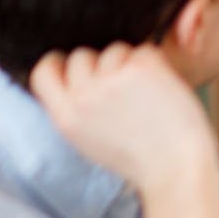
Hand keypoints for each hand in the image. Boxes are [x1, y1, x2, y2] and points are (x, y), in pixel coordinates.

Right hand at [29, 43, 218, 197]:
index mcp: (65, 117)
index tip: (73, 65)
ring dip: (129, 63)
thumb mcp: (89, 140)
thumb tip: (74, 77)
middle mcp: (83, 96)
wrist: (175, 168)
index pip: (43, 71)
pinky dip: (155, 64)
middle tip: (122, 86)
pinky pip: (144, 50)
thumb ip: (76, 109)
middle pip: (80, 56)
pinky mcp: (140, 69)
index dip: (59, 63)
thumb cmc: (139, 159)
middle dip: (100, 64)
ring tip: (146, 94)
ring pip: (114, 50)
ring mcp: (111, 80)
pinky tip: (162, 89)